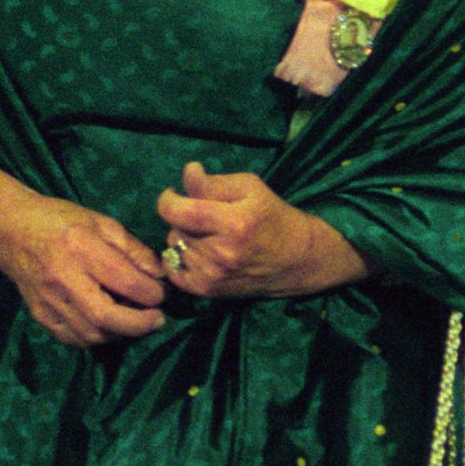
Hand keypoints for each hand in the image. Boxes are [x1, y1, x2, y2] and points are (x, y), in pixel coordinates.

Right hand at [1, 195, 166, 348]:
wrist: (12, 231)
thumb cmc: (61, 221)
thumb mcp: (102, 223)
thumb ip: (133, 250)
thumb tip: (159, 277)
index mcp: (81, 247)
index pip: (125, 281)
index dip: (152, 293)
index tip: (161, 293)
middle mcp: (62, 278)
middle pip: (106, 317)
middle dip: (139, 324)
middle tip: (158, 319)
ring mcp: (48, 301)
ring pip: (92, 334)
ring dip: (121, 332)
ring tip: (135, 320)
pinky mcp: (40, 315)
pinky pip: (74, 339)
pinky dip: (97, 337)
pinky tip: (109, 325)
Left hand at [156, 162, 369, 301]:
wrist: (297, 260)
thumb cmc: (273, 217)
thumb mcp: (250, 188)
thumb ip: (214, 183)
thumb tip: (188, 173)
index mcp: (233, 223)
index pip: (178, 211)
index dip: (168, 199)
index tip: (174, 194)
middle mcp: (220, 253)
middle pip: (175, 227)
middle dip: (182, 216)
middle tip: (204, 215)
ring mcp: (213, 276)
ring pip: (174, 247)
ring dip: (184, 237)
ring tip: (207, 234)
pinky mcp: (209, 292)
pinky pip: (174, 271)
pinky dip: (179, 258)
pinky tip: (197, 251)